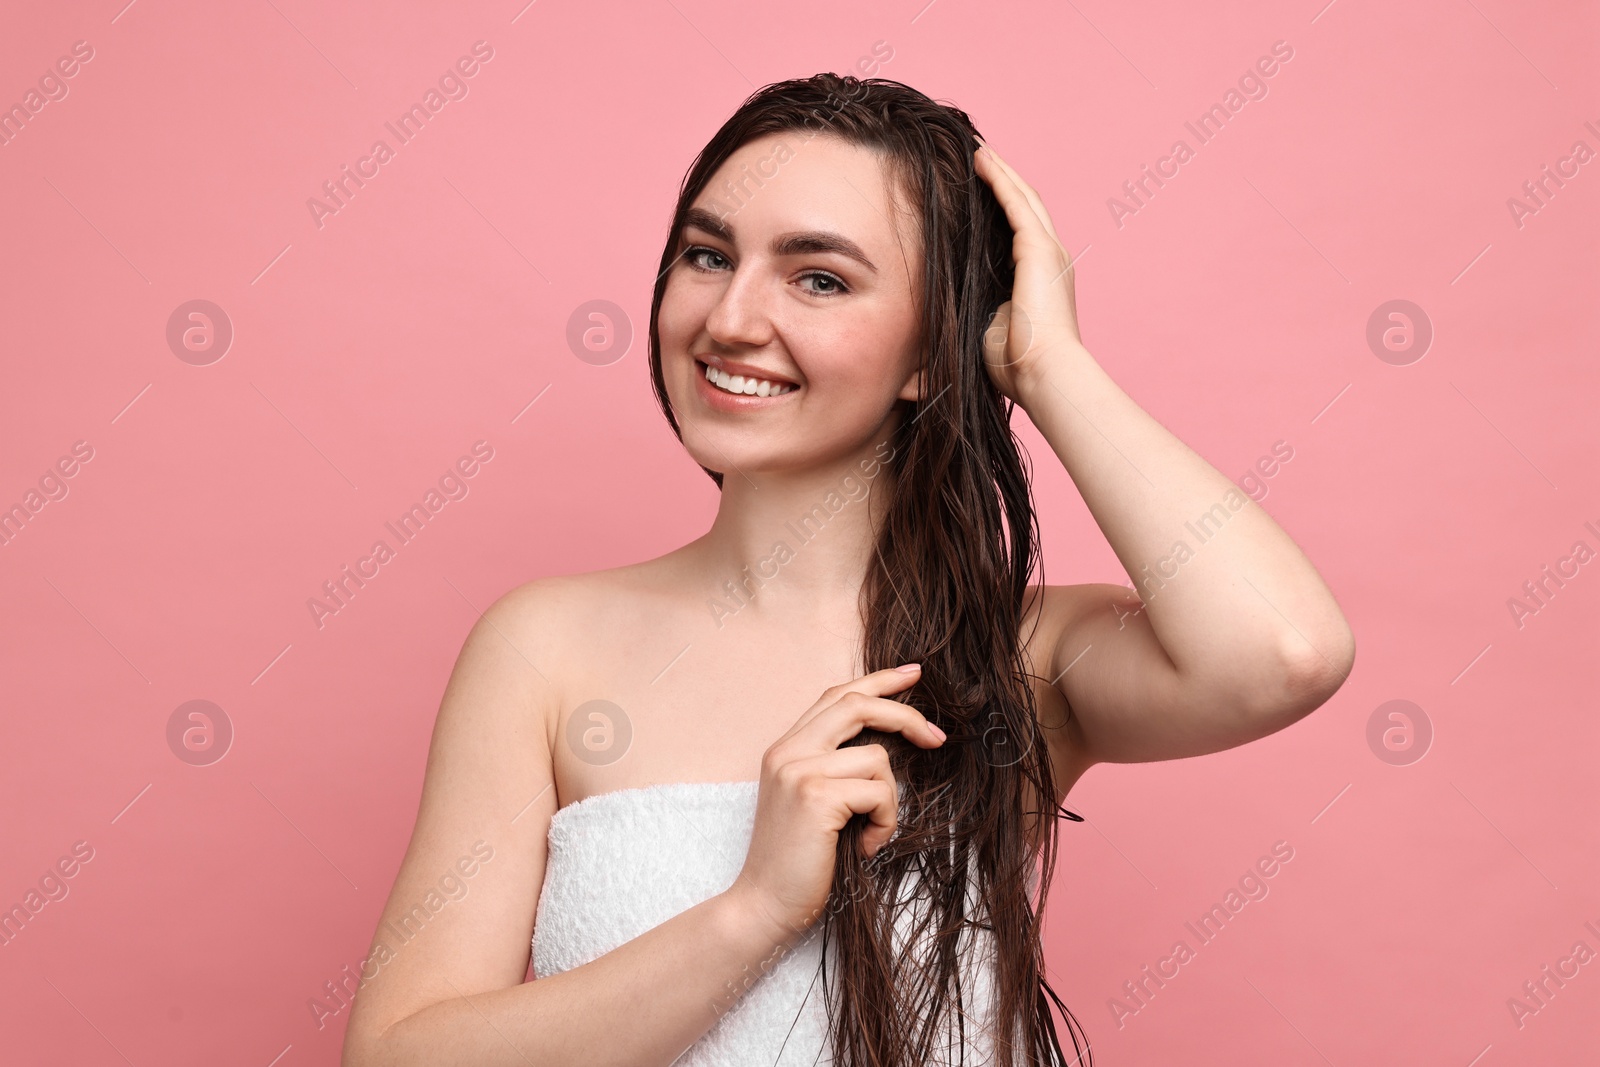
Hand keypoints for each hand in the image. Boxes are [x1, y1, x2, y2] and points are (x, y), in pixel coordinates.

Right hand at [723, 665, 945, 947]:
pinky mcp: (816, 796)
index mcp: (785, 749)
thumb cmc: (796, 864)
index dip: (877, 680)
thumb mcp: (812, 804)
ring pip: (877, 758)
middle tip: (937, 738)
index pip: (836, 696)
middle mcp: (787, 752)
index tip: (913, 673)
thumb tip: (889, 745)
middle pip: (857, 704)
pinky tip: (865, 847)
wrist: (763, 906)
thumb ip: (834, 768)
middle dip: (906, 715)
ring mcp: (799, 771)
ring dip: (889, 801)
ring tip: (872, 834)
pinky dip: (885, 822)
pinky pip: (879, 791)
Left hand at [972, 137, 1083, 404]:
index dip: (1001, 207)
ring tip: (977, 150)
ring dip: (1000, 171)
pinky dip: (998, 178)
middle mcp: (1050, 259)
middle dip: (1003, 179)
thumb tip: (950, 309)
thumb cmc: (1017, 367)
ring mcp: (1047, 250)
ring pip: (1022, 196)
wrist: (1044, 373)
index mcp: (1040, 278)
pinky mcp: (1038, 248)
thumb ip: (979, 309)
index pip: (1019, 232)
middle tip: (978, 157)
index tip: (978, 191)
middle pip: (1025, 205)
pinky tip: (980, 160)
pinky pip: (1015, 202)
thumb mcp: (990, 330)